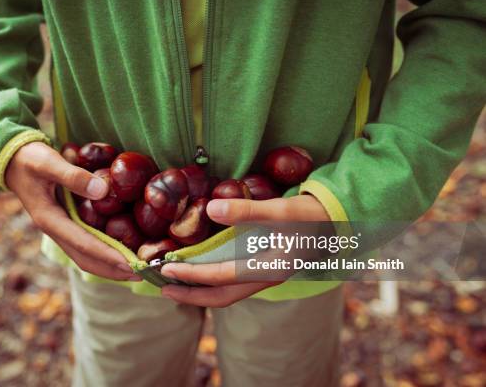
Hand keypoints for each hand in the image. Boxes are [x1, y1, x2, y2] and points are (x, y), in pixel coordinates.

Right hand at [6, 142, 140, 280]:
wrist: (11, 159)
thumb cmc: (30, 158)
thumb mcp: (48, 162)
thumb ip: (73, 175)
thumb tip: (103, 191)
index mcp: (49, 220)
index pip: (84, 245)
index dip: (109, 256)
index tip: (132, 264)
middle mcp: (55, 230)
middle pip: (86, 260)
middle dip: (113, 270)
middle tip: (142, 275)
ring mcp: (59, 229)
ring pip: (85, 256)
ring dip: (109, 266)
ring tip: (136, 271)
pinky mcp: (64, 224)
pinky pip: (85, 245)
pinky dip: (104, 253)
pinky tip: (122, 252)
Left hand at [160, 195, 328, 306]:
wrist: (341, 222)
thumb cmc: (313, 216)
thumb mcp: (282, 211)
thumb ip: (247, 212)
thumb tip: (210, 209)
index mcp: (270, 269)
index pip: (222, 277)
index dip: (193, 274)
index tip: (167, 269)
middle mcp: (266, 278)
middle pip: (223, 296)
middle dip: (192, 295)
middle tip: (163, 287)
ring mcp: (267, 275)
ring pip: (229, 291)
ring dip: (202, 289)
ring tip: (177, 282)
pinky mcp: (268, 268)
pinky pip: (235, 281)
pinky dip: (215, 279)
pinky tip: (204, 269)